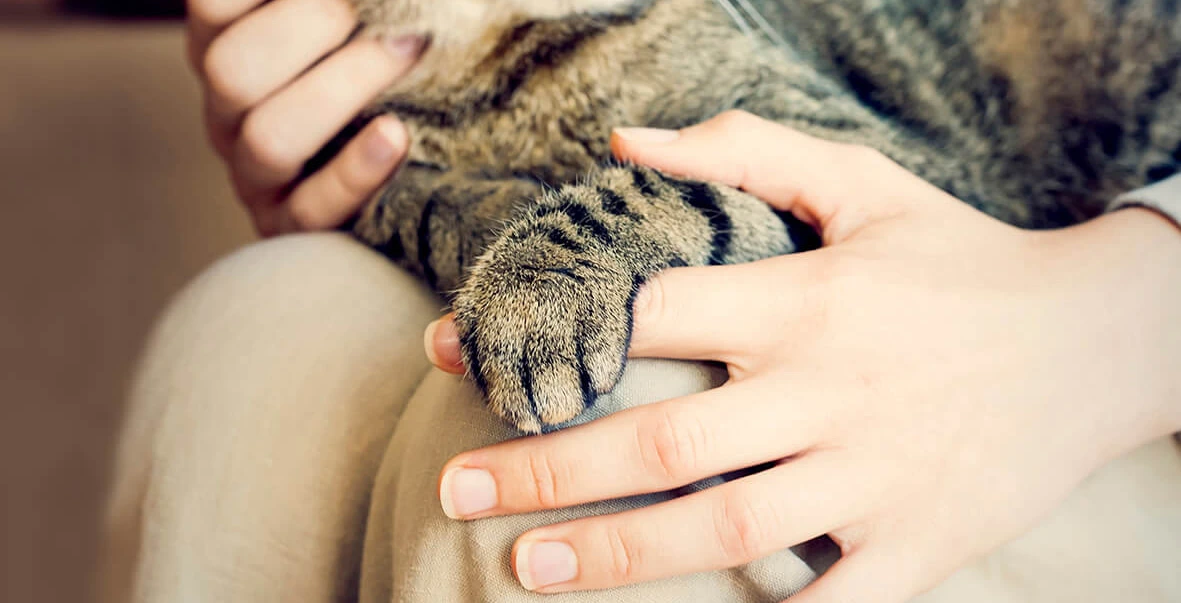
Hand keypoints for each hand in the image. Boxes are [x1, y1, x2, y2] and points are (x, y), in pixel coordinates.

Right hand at [187, 0, 422, 234]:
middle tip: (388, 9)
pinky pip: (312, 208)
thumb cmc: (374, 74)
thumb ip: (341, 10)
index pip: (212, 7)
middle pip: (231, 71)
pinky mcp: (294, 227)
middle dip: (312, 26)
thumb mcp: (340, 36)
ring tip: (406, 51)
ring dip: (342, 90)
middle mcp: (227, 112)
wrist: (405, 169)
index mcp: (223, 48)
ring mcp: (254, 176)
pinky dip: (356, 170)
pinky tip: (395, 135)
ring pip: (268, 140)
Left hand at [426, 112, 1180, 599]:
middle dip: (547, 468)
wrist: (1099, 340)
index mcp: (803, 301)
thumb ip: (745, 154)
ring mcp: (874, 476)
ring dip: (615, 554)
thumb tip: (622, 146)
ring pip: (722, 527)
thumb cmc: (960, 261)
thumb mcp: (866, 184)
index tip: (458, 350)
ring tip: (524, 567)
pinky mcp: (919, 544)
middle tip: (455, 486)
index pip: (648, 313)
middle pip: (662, 441)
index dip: (547, 328)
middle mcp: (828, 391)